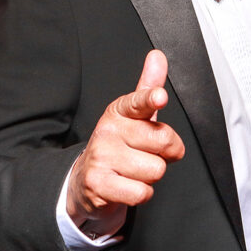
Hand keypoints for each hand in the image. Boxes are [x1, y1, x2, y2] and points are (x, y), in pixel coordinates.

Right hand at [66, 50, 185, 233]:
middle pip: (163, 141)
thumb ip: (148, 88)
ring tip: (134, 171)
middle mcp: (109, 130)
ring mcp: (101, 157)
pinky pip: (141, 192)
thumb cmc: (118, 146)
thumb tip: (157, 56)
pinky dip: (141, 194)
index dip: (151, 99)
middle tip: (147, 154)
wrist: (86, 181)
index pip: (139, 102)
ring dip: (150, 176)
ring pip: (156, 169)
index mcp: (120, 111)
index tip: (160, 97)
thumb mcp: (134, 116)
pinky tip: (127, 186)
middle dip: (164, 154)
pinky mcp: (98, 184)